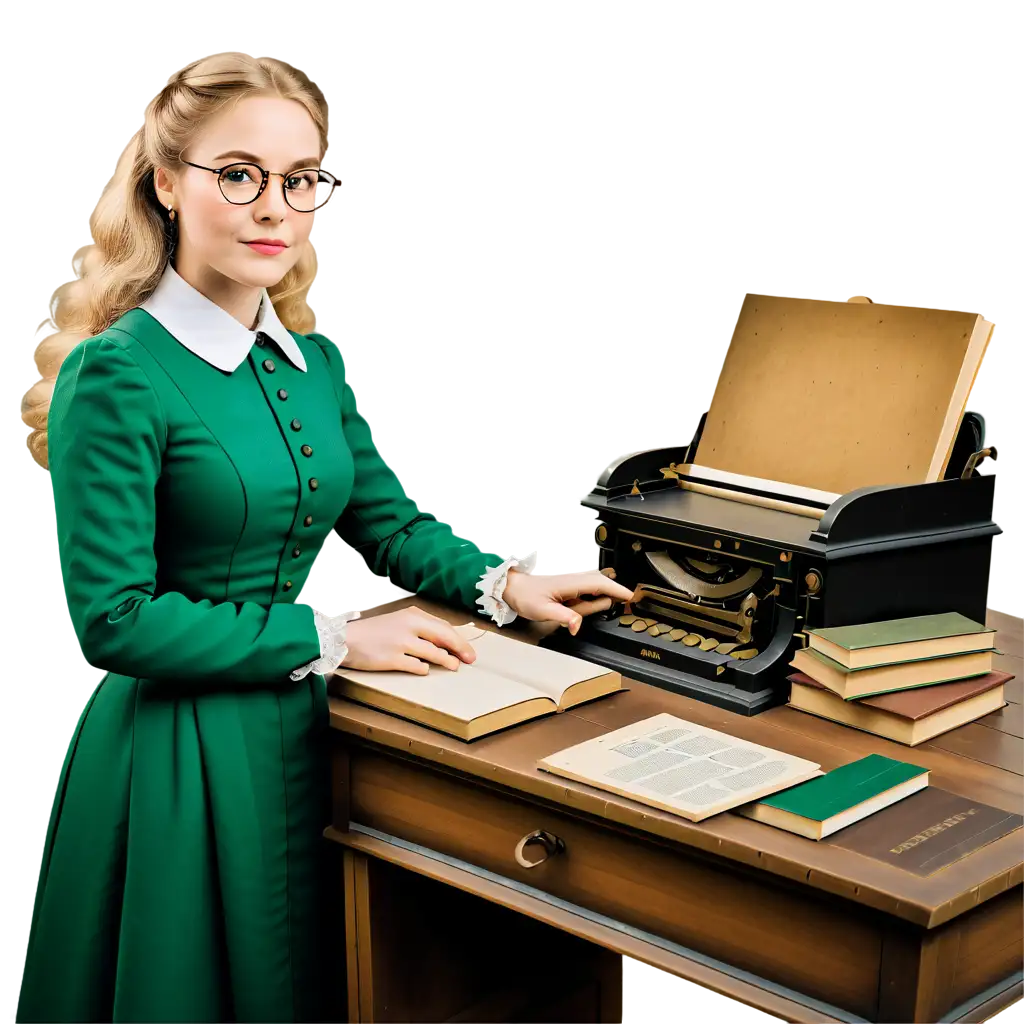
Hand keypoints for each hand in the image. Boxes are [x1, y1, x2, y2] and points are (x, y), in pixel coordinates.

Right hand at [341, 607, 476, 674]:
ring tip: (453, 666)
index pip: (444, 626)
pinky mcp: (393, 659)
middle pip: (444, 637)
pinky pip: (417, 666)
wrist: (346, 639)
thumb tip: (445, 641)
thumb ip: (420, 628)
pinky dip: (424, 669)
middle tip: (469, 660)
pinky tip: (425, 669)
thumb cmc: (374, 632)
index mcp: (412, 614)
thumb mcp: (398, 622)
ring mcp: (402, 643)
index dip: (459, 640)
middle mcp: (409, 626)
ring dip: (446, 661)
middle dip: (460, 650)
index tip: (469, 650)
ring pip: (434, 653)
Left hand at [501, 568, 633, 634]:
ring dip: (607, 590)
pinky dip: (597, 592)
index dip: (616, 590)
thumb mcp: (543, 611)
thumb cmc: (526, 597)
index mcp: (569, 584)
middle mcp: (572, 580)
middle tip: (629, 600)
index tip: (630, 597)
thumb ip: (563, 617)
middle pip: (600, 581)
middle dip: (616, 589)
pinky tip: (598, 600)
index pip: (599, 584)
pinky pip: (587, 587)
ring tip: (618, 600)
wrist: (513, 588)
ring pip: (594, 583)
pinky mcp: (567, 586)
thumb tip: (578, 625)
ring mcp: (570, 582)